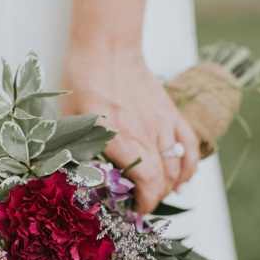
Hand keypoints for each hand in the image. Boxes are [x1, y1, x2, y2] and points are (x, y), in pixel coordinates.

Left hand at [61, 47, 198, 213]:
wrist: (106, 47)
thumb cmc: (82, 81)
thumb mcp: (69, 119)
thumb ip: (77, 148)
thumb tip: (77, 177)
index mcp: (119, 136)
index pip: (146, 180)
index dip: (144, 202)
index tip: (133, 212)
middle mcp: (146, 132)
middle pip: (163, 179)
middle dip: (153, 200)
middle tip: (138, 208)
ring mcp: (162, 123)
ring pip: (177, 166)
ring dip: (169, 187)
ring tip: (154, 195)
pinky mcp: (171, 113)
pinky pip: (189, 146)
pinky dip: (189, 167)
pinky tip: (182, 180)